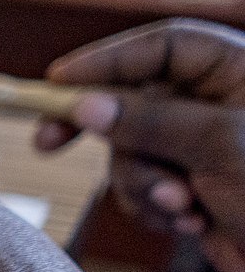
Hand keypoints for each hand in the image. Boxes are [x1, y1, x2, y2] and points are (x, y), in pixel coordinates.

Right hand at [35, 19, 244, 271]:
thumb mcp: (219, 146)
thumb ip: (149, 120)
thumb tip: (85, 104)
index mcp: (240, 71)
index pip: (164, 45)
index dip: (108, 59)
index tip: (57, 82)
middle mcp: (219, 104)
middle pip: (134, 100)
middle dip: (115, 137)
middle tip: (46, 143)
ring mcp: (204, 149)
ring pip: (132, 152)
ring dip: (143, 185)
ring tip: (182, 209)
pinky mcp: (195, 190)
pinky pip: (144, 189)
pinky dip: (154, 209)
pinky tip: (190, 226)